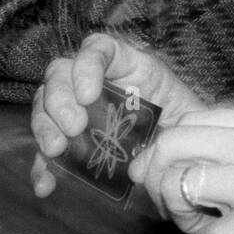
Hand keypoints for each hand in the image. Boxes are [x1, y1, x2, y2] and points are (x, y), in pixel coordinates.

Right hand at [30, 31, 204, 197]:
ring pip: (45, 106)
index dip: (87, 65)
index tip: (89, 95)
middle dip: (60, 100)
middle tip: (75, 128)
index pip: (99, 48)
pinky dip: (41, 167)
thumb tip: (143, 155)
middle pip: (61, 74)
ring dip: (44, 127)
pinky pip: (47, 151)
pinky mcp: (72, 145)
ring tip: (55, 151)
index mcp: (131, 68)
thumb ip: (173, 125)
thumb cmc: (191, 131)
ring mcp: (81, 112)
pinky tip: (45, 185)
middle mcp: (100, 84)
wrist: (189, 160)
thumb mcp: (189, 117)